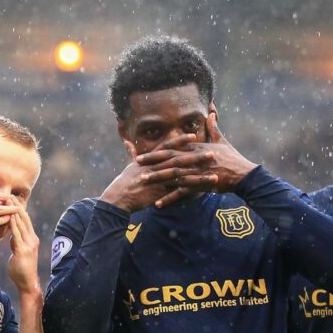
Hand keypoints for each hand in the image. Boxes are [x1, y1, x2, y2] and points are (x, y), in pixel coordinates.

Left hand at [7, 196, 40, 293]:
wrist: (27, 283)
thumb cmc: (21, 270)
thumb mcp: (18, 252)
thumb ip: (16, 242)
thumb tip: (12, 236)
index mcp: (32, 239)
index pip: (25, 221)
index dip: (19, 209)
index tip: (11, 199)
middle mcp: (33, 239)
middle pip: (24, 219)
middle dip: (16, 206)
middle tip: (9, 195)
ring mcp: (29, 244)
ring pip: (22, 224)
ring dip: (14, 212)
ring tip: (7, 202)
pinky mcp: (24, 250)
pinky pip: (17, 234)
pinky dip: (13, 224)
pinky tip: (9, 217)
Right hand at [99, 135, 213, 212]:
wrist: (119, 198)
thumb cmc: (123, 182)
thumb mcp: (128, 166)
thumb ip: (131, 154)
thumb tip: (128, 143)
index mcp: (150, 159)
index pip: (168, 146)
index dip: (181, 141)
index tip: (193, 135)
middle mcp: (156, 167)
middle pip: (179, 159)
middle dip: (197, 156)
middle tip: (212, 152)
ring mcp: (159, 179)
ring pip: (183, 175)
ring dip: (200, 174)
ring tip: (214, 173)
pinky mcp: (160, 192)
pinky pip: (179, 191)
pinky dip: (191, 190)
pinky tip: (203, 190)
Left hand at [137, 113, 256, 207]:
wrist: (244, 175)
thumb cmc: (233, 158)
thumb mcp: (222, 141)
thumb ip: (214, 128)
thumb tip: (211, 113)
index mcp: (197, 148)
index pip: (173, 148)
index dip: (157, 151)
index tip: (143, 153)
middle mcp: (195, 158)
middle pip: (170, 159)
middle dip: (152, 161)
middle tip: (136, 163)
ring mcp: (198, 172)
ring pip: (174, 174)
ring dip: (158, 178)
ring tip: (144, 181)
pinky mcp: (202, 184)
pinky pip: (183, 192)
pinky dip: (170, 198)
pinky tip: (159, 203)